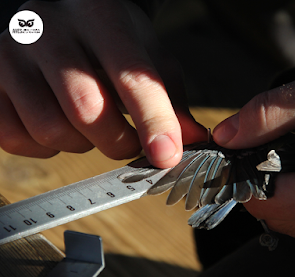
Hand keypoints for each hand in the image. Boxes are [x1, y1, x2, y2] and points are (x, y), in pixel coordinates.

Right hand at [0, 0, 205, 167]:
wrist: (63, 15)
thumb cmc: (112, 40)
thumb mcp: (150, 57)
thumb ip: (171, 100)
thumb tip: (190, 141)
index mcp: (102, 18)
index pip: (131, 75)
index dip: (153, 121)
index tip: (167, 156)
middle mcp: (50, 30)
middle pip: (87, 111)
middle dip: (118, 142)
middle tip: (130, 141)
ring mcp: (12, 54)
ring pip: (51, 130)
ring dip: (82, 144)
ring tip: (91, 125)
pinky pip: (17, 137)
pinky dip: (46, 147)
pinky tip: (60, 124)